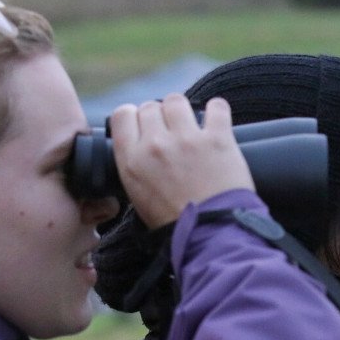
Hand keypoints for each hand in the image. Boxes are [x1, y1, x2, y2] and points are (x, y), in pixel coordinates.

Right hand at [108, 95, 254, 228]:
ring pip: (177, 101)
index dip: (133, 116)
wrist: (210, 238)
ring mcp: (187, 139)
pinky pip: (216, 107)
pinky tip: (215, 121)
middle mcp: (155, 145)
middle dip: (159, 117)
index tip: (142, 124)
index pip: (122, 115)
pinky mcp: (217, 139)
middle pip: (150, 107)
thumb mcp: (138, 199)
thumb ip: (136, 168)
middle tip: (170, 134)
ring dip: (183, 111)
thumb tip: (141, 149)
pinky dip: (217, 110)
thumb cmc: (175, 226)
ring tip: (191, 126)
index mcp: (132, 161)